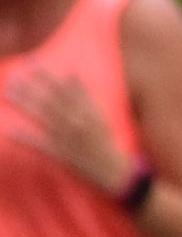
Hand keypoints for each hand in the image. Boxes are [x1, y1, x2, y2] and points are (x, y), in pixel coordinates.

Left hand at [7, 66, 134, 197]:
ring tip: (10, 92)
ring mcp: (68, 138)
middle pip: (51, 100)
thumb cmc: (108, 143)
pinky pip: (40, 144)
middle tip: (16, 76)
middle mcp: (77, 122)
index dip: (49, 77)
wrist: (116, 171)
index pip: (65, 90)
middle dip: (33, 87)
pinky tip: (10, 130)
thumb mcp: (101, 117)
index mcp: (88, 112)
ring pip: (43, 116)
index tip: (34, 65)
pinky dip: (25, 137)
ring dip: (25, 104)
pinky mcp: (61, 154)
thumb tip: (72, 76)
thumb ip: (86, 97)